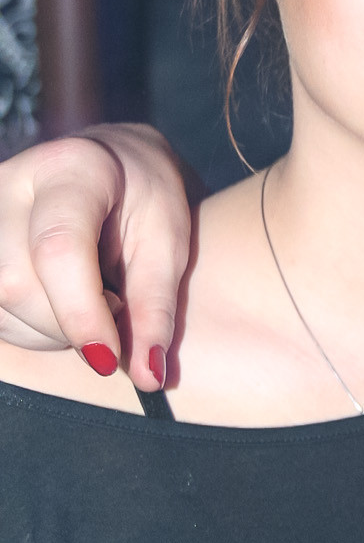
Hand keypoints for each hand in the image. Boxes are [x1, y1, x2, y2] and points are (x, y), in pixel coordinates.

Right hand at [0, 127, 191, 386]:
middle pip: (16, 284)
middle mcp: (11, 183)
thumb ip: (155, 308)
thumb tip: (148, 377)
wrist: (112, 165)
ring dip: (47, 330)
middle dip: (68, 325)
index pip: (58, 248)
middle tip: (114, 306)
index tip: (109, 359)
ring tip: (89, 299)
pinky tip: (56, 302)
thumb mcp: (169, 243)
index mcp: (72, 170)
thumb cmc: (146, 200)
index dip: (80, 313)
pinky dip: (26, 326)